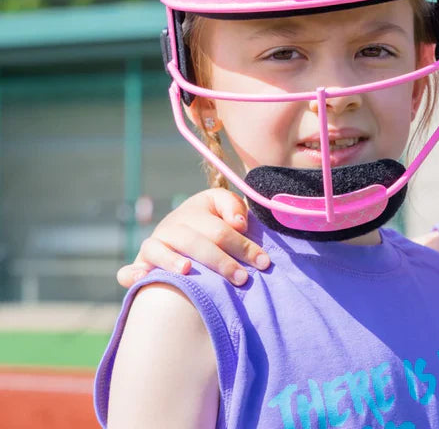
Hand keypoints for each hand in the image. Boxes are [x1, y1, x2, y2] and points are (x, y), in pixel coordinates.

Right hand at [116, 189, 269, 287]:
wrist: (184, 230)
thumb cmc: (213, 222)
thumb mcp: (224, 207)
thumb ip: (233, 207)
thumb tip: (238, 222)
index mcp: (194, 211)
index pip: (220, 229)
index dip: (243, 245)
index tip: (264, 262)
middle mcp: (172, 226)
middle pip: (195, 241)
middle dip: (221, 260)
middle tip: (242, 278)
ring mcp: (154, 244)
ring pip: (159, 251)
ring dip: (171, 260)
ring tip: (187, 270)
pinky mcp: (141, 264)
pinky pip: (128, 271)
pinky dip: (131, 274)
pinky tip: (142, 279)